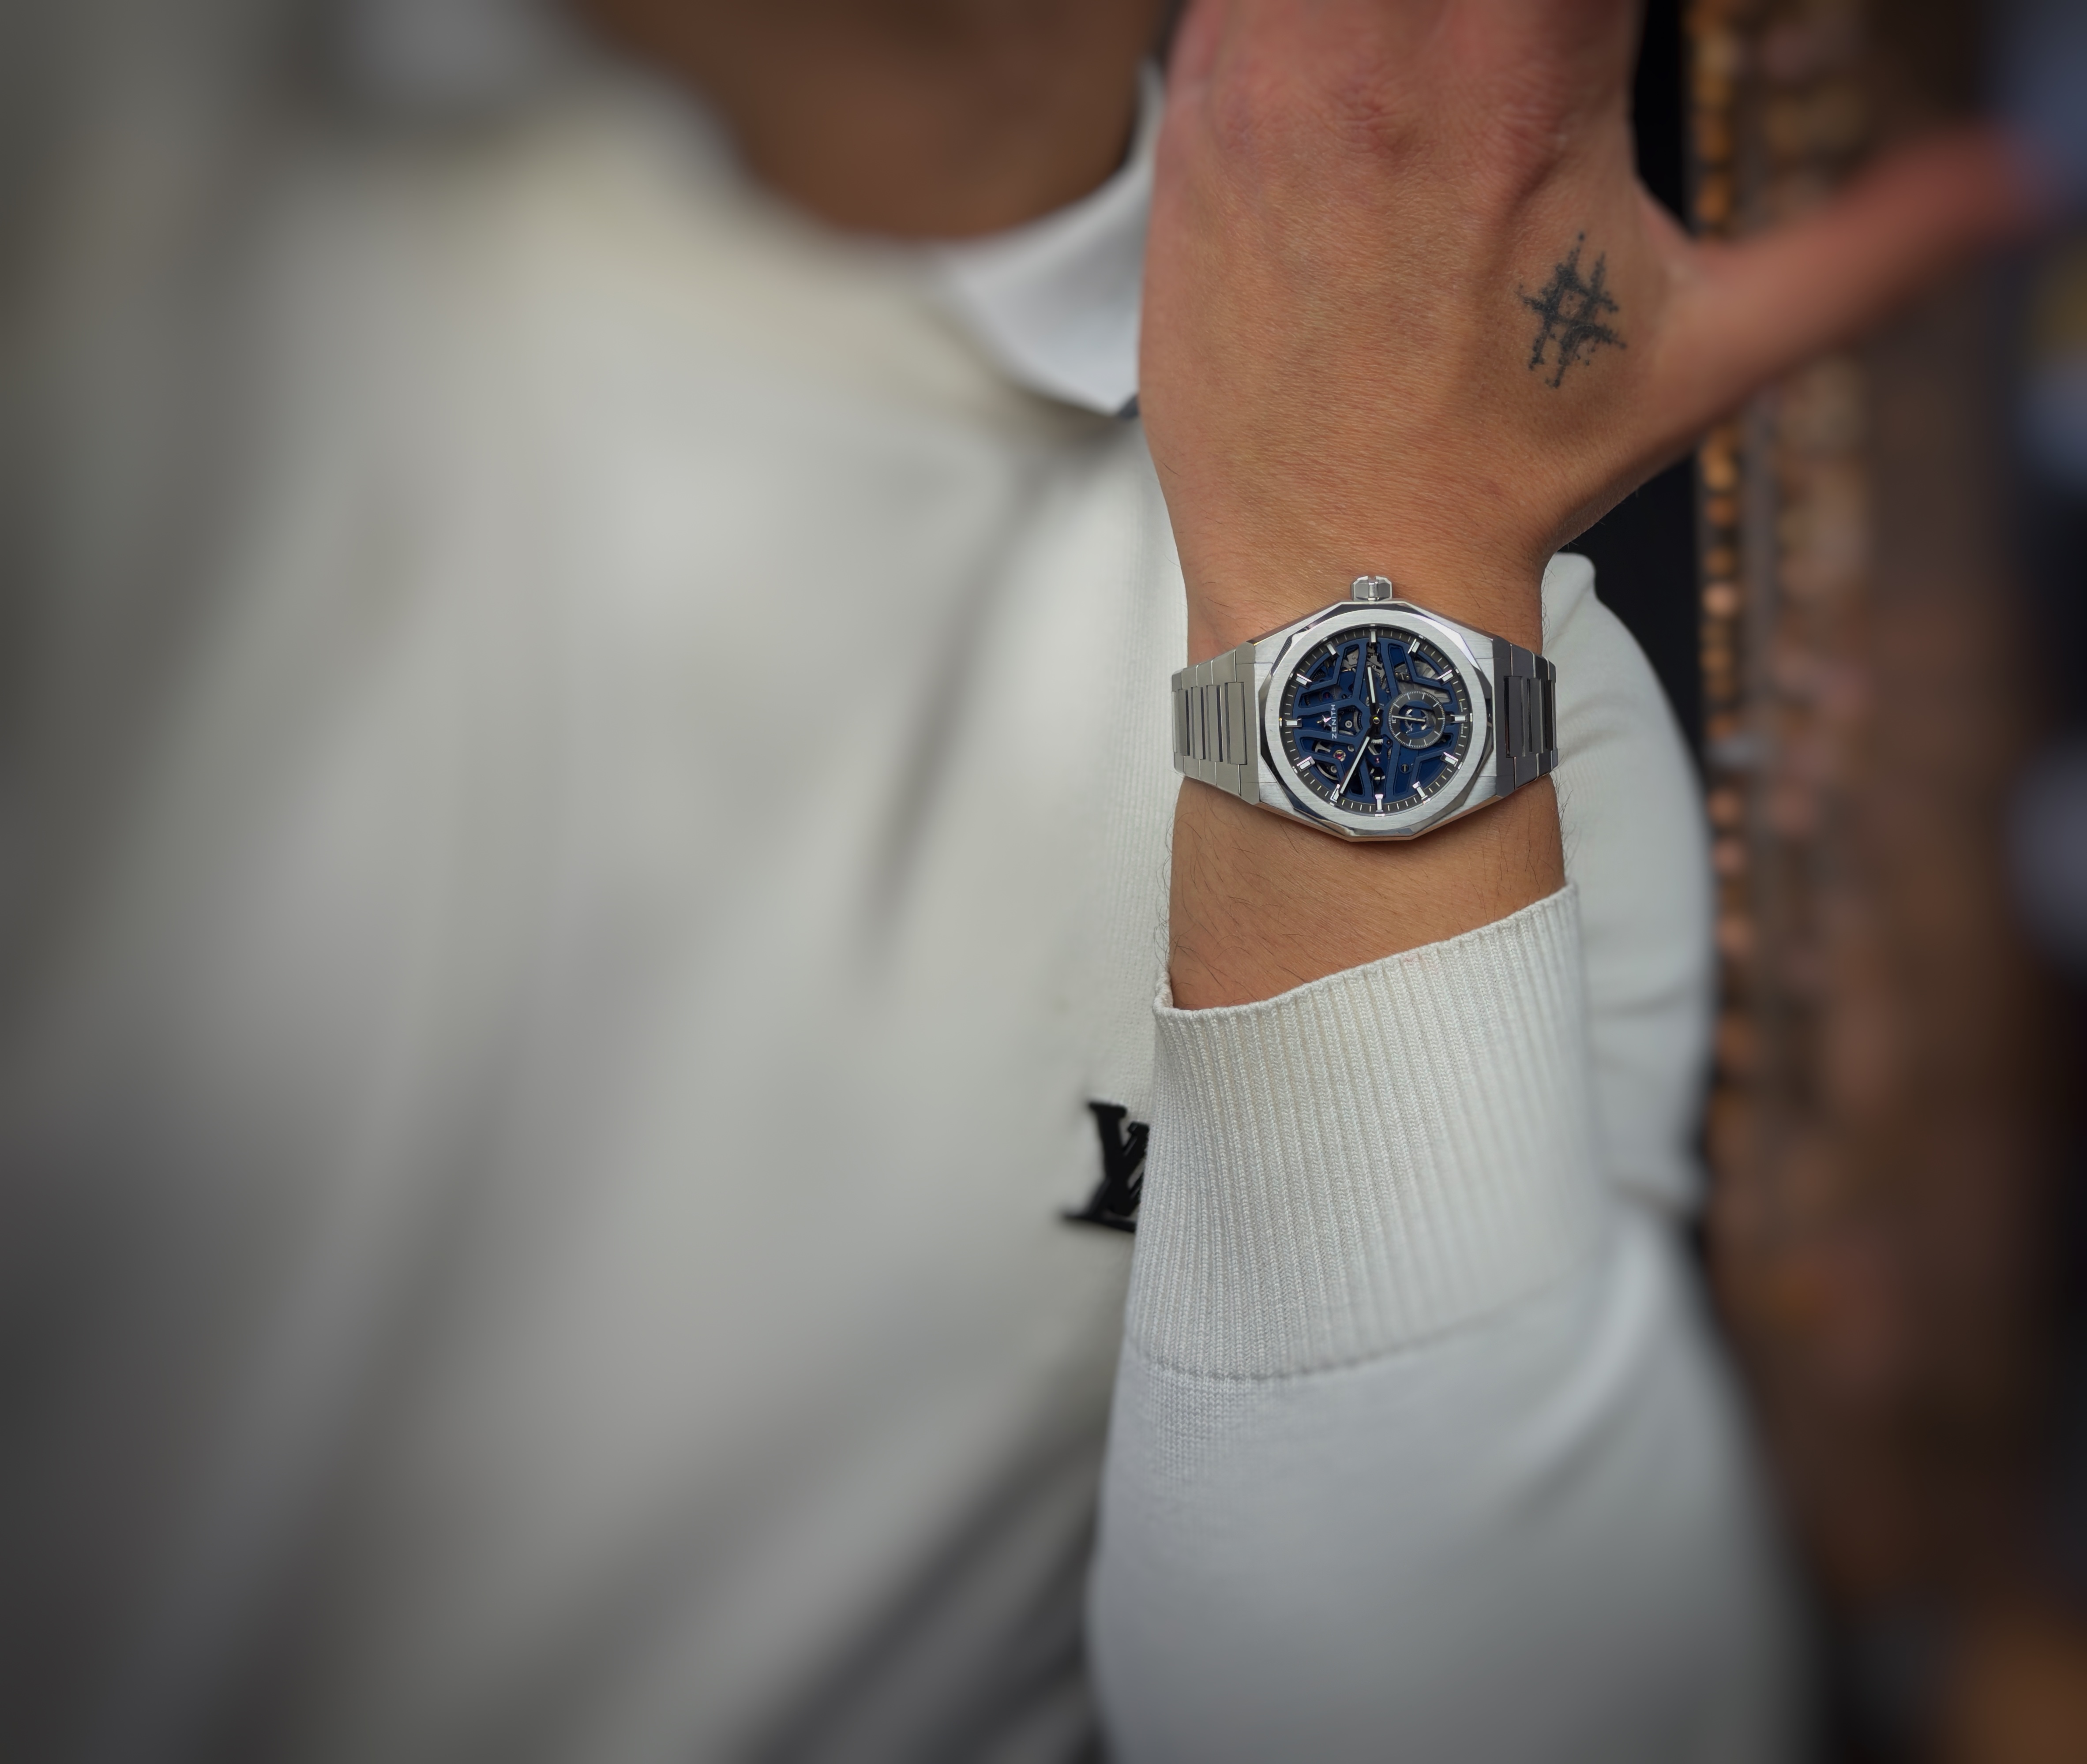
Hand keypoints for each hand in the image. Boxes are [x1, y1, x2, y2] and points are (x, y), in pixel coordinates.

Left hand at [1149, 0, 2040, 1009]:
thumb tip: (2028, 186)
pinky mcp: (1190, 129)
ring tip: (1443, 65)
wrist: (1342, 583)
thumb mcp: (1721, 349)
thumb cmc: (1523, 473)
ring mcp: (1263, 87)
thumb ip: (1877, 242)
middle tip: (1516, 49)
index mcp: (1519, 80)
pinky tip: (1359, 68)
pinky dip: (1298, 7)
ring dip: (1394, 3)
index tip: (1578, 34)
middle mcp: (1374, 59)